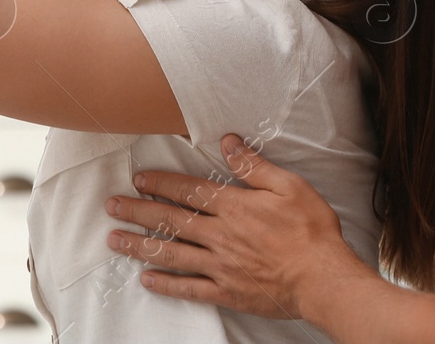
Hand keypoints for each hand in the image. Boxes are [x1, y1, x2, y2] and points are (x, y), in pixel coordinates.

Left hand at [104, 135, 362, 319]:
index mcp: (234, 207)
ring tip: (115, 240)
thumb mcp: (289, 187)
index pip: (188, 191)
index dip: (161, 183)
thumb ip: (254, 166)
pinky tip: (147, 279)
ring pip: (171, 253)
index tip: (138, 179)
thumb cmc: (311, 231)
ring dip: (140, 245)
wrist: (323, 280)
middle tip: (112, 206)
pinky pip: (189, 288)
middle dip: (138, 211)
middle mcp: (220, 235)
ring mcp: (220, 266)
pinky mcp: (227, 292)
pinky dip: (166, 283)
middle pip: (171, 220)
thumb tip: (228, 142)